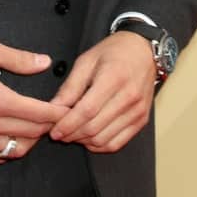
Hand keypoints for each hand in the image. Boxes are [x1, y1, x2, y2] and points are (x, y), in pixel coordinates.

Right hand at [0, 38, 67, 163]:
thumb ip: (18, 59)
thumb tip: (44, 62)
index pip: (39, 113)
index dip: (58, 112)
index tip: (69, 107)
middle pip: (33, 132)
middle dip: (50, 124)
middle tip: (58, 115)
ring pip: (18, 149)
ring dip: (33, 139)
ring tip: (38, 125)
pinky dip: (13, 149)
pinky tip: (17, 136)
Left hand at [49, 32, 155, 152]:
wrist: (142, 51)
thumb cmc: (113, 52)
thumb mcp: (87, 60)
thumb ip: (71, 85)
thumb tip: (54, 107)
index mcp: (114, 77)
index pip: (87, 110)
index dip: (68, 124)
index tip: (54, 131)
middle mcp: (129, 97)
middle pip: (95, 127)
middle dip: (72, 134)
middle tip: (59, 133)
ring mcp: (137, 111)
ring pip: (104, 139)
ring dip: (84, 141)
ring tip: (71, 134)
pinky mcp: (141, 121)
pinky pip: (117, 143)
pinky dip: (99, 145)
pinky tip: (88, 138)